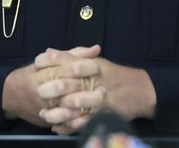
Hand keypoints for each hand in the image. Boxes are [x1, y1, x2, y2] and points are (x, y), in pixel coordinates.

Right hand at [1, 45, 100, 126]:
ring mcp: (42, 106)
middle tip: (102, 87)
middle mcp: (41, 89)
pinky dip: (75, 118)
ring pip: (63, 106)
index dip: (81, 66)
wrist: (11, 97)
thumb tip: (96, 48)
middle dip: (83, 86)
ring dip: (82, 104)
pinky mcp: (45, 119)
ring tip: (99, 100)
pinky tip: (88, 114)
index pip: (62, 68)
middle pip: (63, 87)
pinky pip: (62, 121)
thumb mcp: (49, 61)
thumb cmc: (33, 75)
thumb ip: (73, 54)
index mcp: (41, 72)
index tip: (97, 66)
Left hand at [39, 50, 156, 134]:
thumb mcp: (96, 62)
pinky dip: (70, 126)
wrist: (141, 91)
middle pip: (70, 83)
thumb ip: (72, 57)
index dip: (52, 61)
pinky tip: (58, 127)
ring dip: (58, 111)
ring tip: (44, 115)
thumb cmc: (116, 76)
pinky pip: (83, 122)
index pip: (69, 60)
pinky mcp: (103, 114)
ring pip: (75, 105)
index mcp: (92, 65)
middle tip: (38, 92)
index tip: (37, 63)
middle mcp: (95, 80)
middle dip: (53, 88)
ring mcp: (98, 98)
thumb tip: (49, 51)